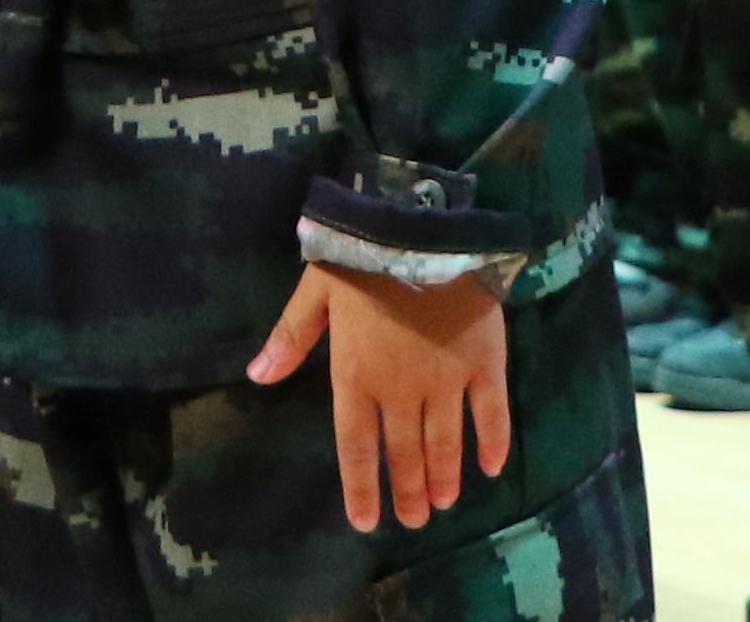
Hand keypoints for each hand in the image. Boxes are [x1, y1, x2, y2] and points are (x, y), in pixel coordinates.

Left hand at [249, 259, 513, 535]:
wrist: (422, 227)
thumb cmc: (364, 256)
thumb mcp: (316, 290)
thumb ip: (291, 336)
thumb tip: (257, 376)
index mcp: (356, 376)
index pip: (356, 447)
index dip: (362, 488)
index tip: (366, 522)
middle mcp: (401, 390)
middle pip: (404, 453)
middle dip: (409, 491)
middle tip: (416, 520)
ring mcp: (446, 381)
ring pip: (445, 443)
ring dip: (444, 477)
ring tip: (445, 503)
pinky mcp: (485, 363)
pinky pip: (492, 414)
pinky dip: (493, 443)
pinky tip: (491, 468)